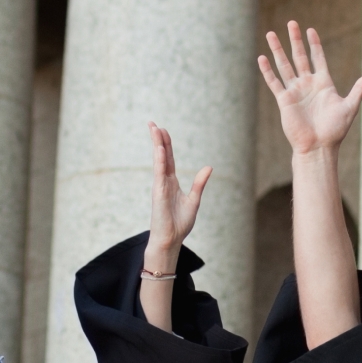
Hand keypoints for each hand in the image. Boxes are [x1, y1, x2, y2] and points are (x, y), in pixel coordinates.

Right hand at [146, 122, 209, 265]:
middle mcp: (164, 181)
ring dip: (157, 144)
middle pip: (162, 155)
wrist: (171, 239)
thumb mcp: (194, 200)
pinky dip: (160, 160)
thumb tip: (208, 167)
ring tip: (154, 128)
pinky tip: (160, 148)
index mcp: (171, 182)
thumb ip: (199, 183)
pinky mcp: (159, 192)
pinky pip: (160, 172)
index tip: (162, 130)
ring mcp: (160, 185)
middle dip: (158, 139)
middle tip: (152, 123)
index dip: (166, 144)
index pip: (169, 159)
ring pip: (159, 160)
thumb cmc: (180, 223)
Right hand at [259, 21, 361, 155]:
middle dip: (295, 40)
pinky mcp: (284, 100)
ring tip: (271, 34)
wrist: (318, 147)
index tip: (311, 29)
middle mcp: (308, 84)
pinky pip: (274, 82)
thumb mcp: (350, 107)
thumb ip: (359, 89)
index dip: (314, 44)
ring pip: (284, 65)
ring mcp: (295, 91)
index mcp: (323, 83)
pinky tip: (262, 58)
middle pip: (299, 57)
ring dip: (278, 50)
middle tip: (291, 23)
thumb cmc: (335, 130)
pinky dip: (268, 71)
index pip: (318, 58)